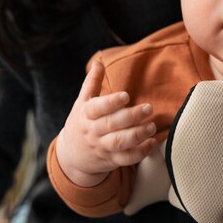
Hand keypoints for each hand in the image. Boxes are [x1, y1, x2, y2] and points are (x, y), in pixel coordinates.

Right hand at [56, 61, 156, 186]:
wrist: (71, 156)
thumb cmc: (80, 122)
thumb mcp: (82, 102)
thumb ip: (92, 82)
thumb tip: (98, 62)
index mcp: (87, 114)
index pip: (98, 108)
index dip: (111, 102)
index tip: (126, 95)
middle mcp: (94, 131)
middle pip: (112, 124)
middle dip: (131, 117)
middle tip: (148, 108)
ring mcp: (102, 147)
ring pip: (120, 142)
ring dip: (138, 135)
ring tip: (152, 126)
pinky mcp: (111, 160)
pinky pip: (126, 159)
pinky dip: (140, 152)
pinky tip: (152, 143)